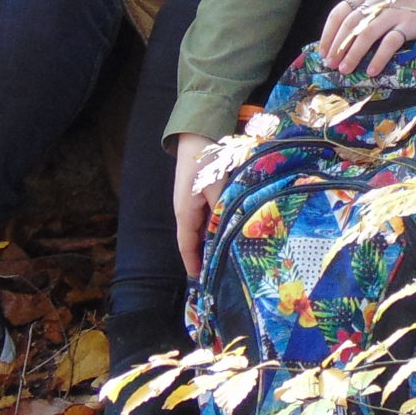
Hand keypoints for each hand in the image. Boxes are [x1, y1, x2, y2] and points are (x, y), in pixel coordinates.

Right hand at [171, 133, 220, 278]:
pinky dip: (215, 227)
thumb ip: (224, 211)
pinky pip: (207, 217)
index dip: (193, 265)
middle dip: (205, 257)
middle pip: (194, 241)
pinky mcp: (199, 194)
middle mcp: (185, 210)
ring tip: (227, 257)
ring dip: (212, 242)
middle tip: (221, 273)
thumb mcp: (218, 187)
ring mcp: (192, 202)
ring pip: (202, 229)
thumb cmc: (207, 160)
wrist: (198, 133)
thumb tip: (231, 234)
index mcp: (185, 213)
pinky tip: (228, 230)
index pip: (186, 247)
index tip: (202, 281)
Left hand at [318, 0, 415, 74]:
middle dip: (338, 46)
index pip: (339, 12)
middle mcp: (378, 1)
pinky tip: (372, 71)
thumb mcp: (377, 5)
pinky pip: (391, 42)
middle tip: (332, 65)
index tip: (323, 52)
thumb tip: (335, 46)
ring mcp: (394, 12)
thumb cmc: (399, 9)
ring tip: (346, 70)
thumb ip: (360, 17)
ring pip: (367, 33)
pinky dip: (379, 57)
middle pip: (351, 24)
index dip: (328, 33)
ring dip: (353, 53)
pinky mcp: (409, 24)